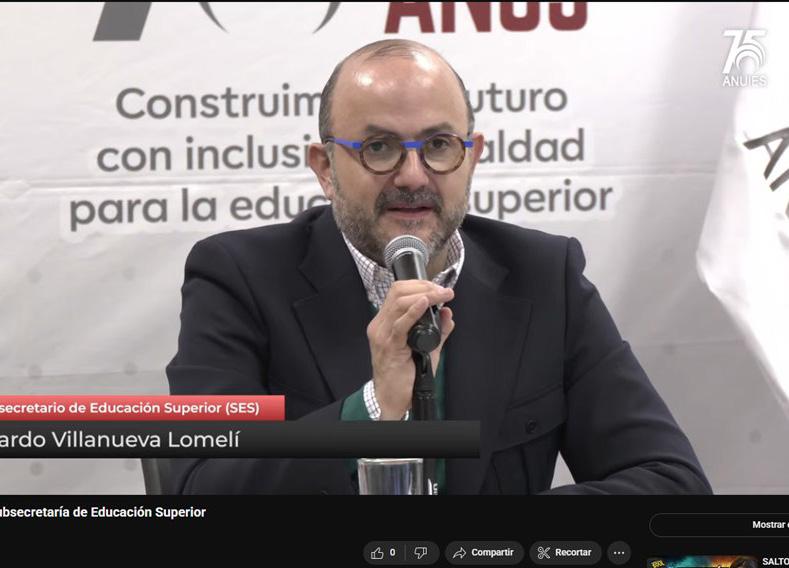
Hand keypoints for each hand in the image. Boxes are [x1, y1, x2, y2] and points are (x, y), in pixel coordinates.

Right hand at [367, 280, 455, 419]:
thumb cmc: (404, 377)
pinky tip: (425, 304)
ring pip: (399, 302)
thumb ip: (437, 330)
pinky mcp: (389, 346)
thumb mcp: (426, 348)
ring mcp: (382, 335)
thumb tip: (447, 313)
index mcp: (385, 323)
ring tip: (441, 296)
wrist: (392, 398)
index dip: (420, 285)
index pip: (398, 292)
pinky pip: (400, 324)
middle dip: (424, 286)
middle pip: (398, 291)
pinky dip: (413, 311)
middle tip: (444, 291)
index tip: (439, 288)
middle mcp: (380, 326)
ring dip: (425, 295)